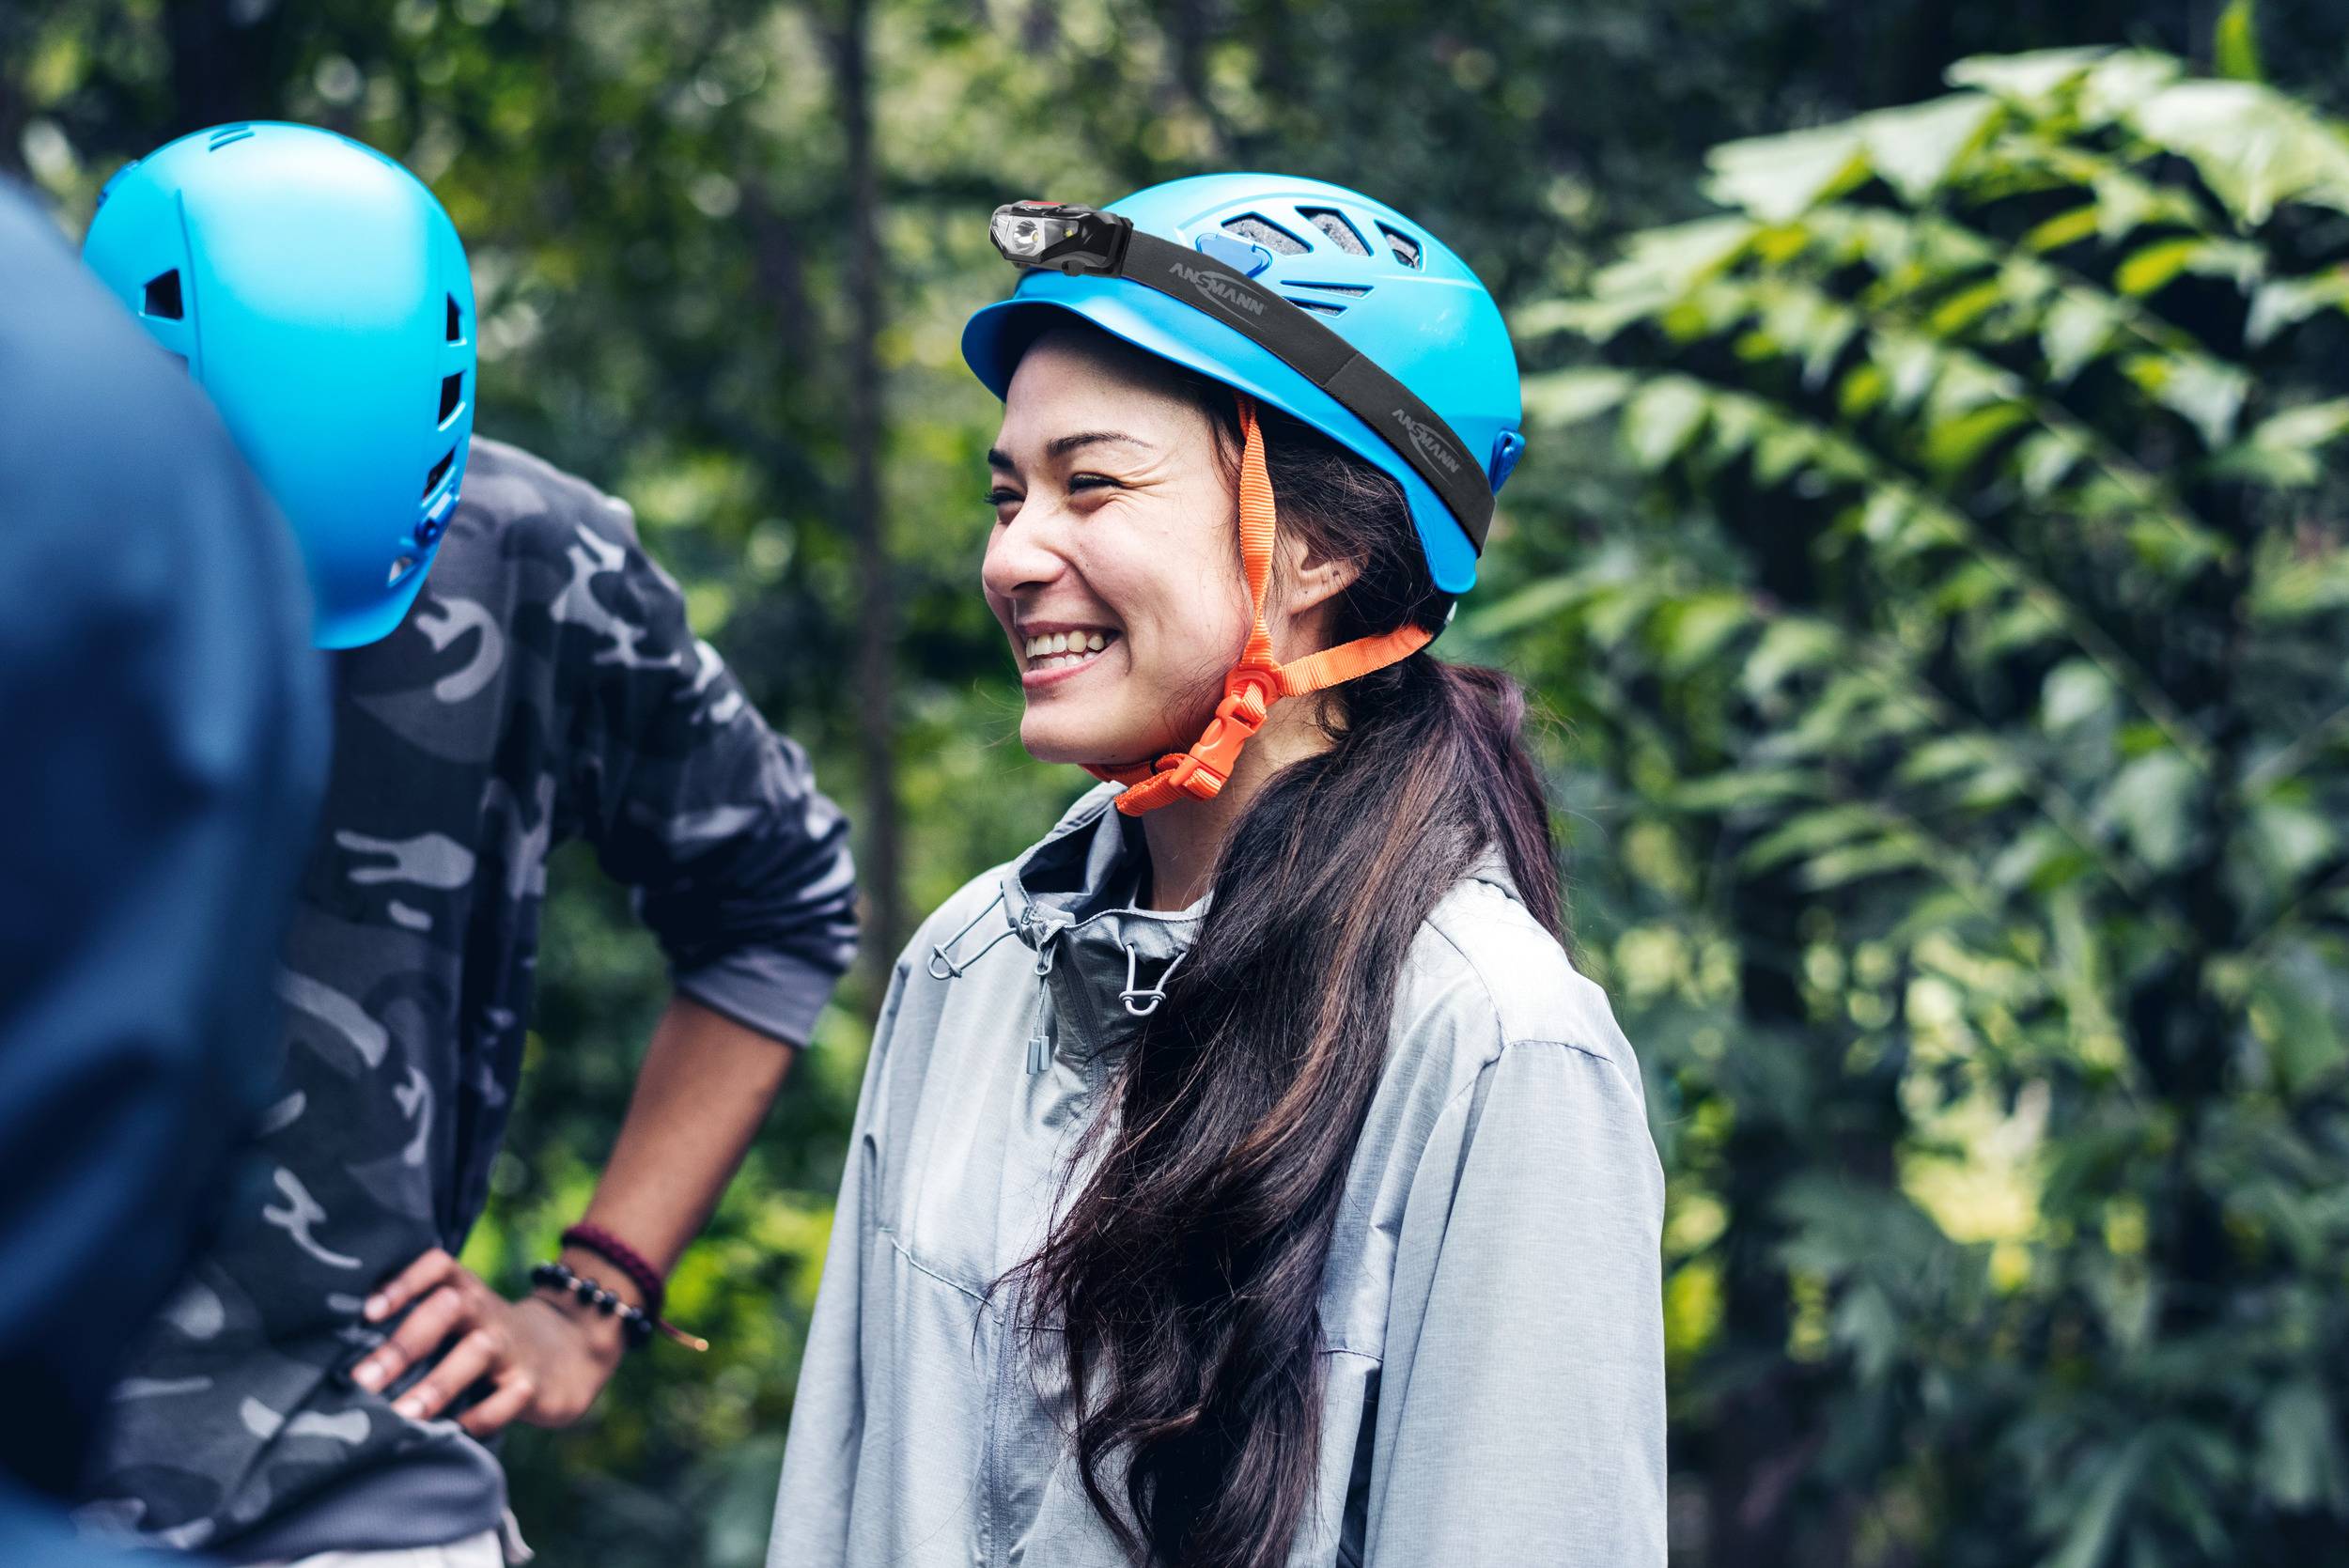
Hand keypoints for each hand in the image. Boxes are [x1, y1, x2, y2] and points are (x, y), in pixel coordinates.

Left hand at [349, 1248, 624, 1435]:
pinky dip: (481, 1417)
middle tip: (362, 1380)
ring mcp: (512, 1349)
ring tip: (401, 1416)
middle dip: (404, 1343)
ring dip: (436, 1385)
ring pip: (475, 1354)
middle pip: (448, 1309)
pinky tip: (452, 1434)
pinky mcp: (533, 1385)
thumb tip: (332, 1349)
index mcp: (464, 1292)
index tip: (367, 1312)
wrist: (570, 1353)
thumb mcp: (460, 1321)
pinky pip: (507, 1399)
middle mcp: (487, 1313)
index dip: (404, 1282)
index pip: (437, 1267)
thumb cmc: (484, 1341)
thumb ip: (416, 1324)